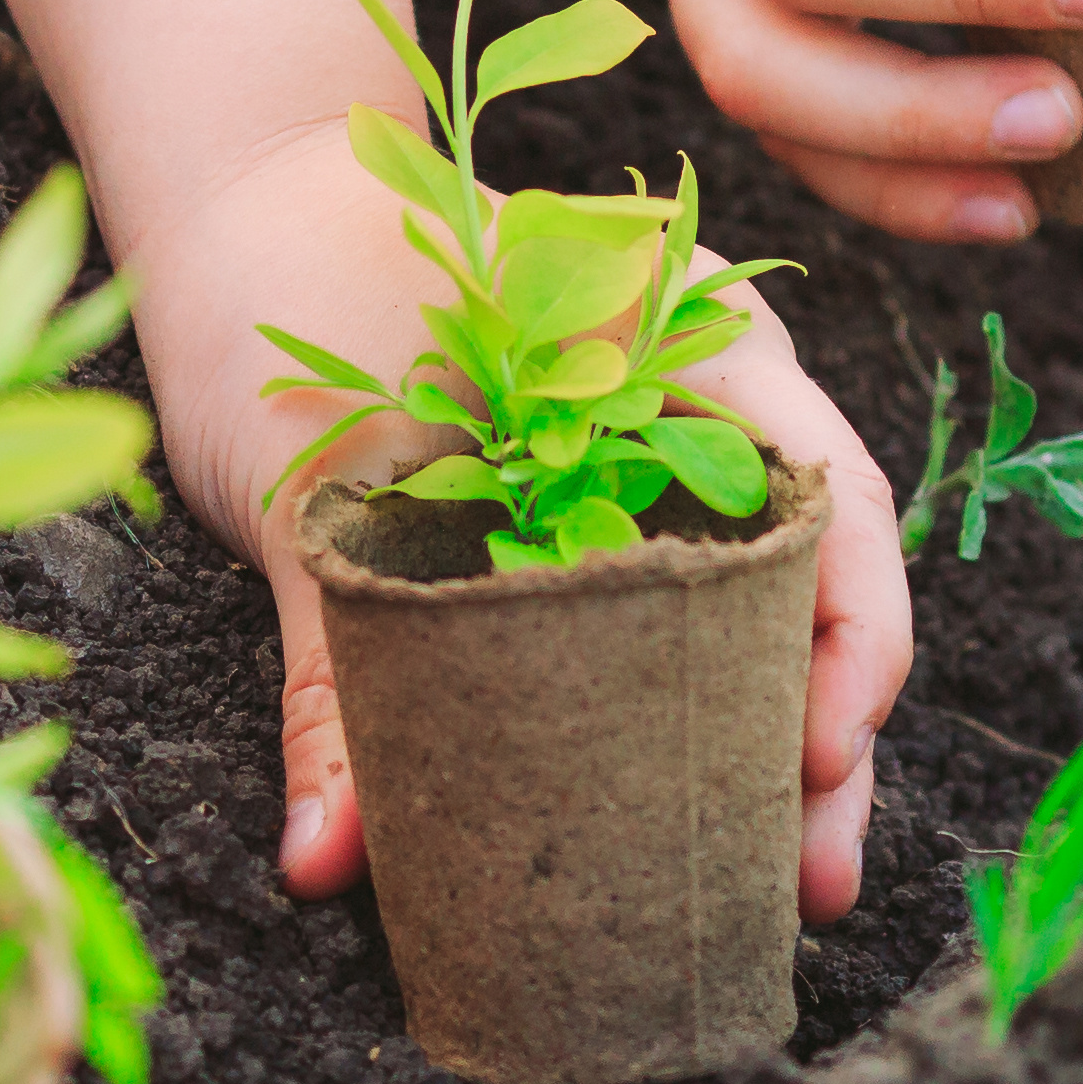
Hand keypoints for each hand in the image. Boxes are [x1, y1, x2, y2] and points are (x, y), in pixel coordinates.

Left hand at [112, 117, 911, 925]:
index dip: (853, 635)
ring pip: (755, 614)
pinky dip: (686, 714)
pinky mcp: (594, 517)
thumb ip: (333, 667)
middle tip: (810, 882)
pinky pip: (670, 622)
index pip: (828, 493)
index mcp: (690, 333)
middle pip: (816, 580)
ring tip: (779, 889)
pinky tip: (682, 822)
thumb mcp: (311, 477)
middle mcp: (708, 398)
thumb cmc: (285, 283)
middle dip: (828, 739)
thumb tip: (326, 862)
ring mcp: (661, 459)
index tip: (817, 754)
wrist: (229, 194)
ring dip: (771, 746)